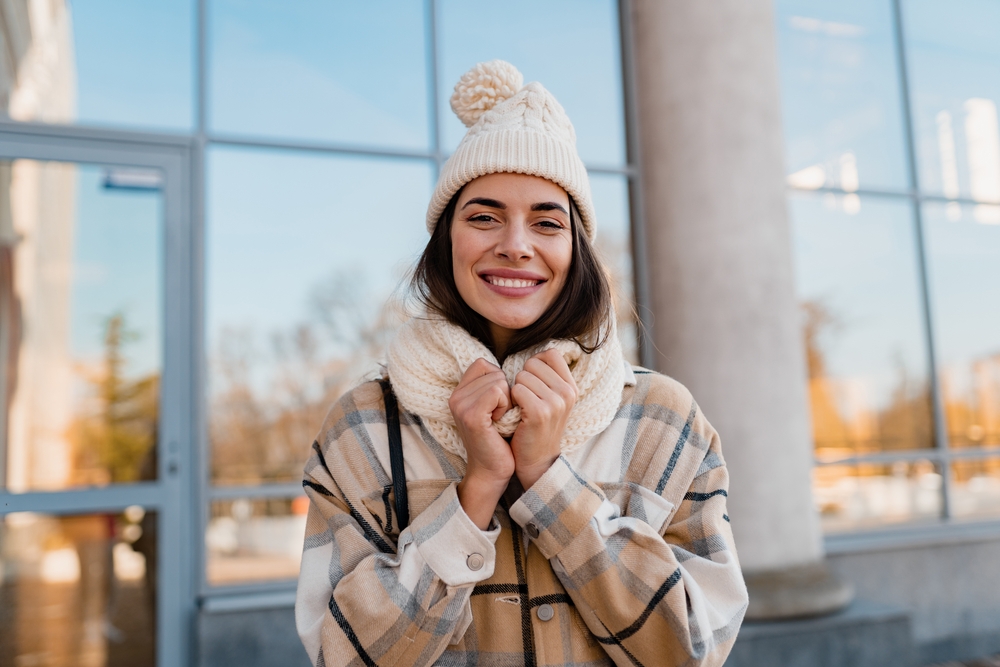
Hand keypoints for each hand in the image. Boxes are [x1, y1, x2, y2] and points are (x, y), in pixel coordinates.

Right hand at [450, 358, 514, 528]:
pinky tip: (500, 422)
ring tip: (499, 420)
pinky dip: (505, 405)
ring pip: (498, 381)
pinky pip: (497, 392)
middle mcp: (456, 397)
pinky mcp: (471, 415)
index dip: (499, 380)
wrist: (492, 470)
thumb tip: (517, 366)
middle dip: (506, 392)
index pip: (483, 364)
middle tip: (499, 416)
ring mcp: (461, 406)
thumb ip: (493, 385)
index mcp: (459, 392)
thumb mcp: (493, 407)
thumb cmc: (499, 438)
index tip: (498, 405)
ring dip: (507, 400)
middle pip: (493, 371)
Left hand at [510, 349, 577, 489]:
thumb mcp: (552, 399)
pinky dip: (511, 400)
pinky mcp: (540, 413)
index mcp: (572, 387)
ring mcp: (556, 403)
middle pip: (533, 363)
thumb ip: (548, 376)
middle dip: (523, 378)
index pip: (551, 354)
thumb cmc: (537, 426)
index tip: (533, 384)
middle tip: (526, 400)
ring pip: (522, 376)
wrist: (537, 461)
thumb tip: (537, 352)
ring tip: (522, 408)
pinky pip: (516, 390)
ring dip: (515, 390)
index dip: (535, 364)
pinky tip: (516, 414)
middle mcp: (568, 392)